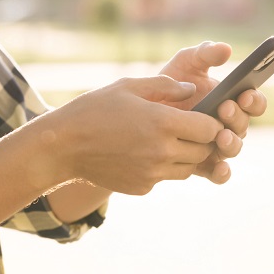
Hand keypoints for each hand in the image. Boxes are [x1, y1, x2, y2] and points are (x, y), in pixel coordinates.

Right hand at [46, 75, 222, 195]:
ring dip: (185, 156)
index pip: (209, 128)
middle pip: (204, 151)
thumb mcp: (128, 87)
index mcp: (163, 122)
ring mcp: (152, 173)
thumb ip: (164, 86)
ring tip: (167, 141)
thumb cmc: (94, 110)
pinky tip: (143, 154)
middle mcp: (162, 151)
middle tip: (188, 129)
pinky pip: (164, 178)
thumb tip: (190, 89)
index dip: (210, 122)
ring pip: (188, 168)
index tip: (203, 117)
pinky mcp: (142, 187)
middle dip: (201, 140)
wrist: (63, 147)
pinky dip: (162, 168)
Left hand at [159, 41, 267, 183]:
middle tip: (225, 109)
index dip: (254, 99)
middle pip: (244, 126)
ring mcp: (216, 144)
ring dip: (231, 143)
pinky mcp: (202, 163)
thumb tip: (226, 49)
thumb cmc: (171, 83)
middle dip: (237, 118)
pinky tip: (218, 168)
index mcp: (231, 99)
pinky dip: (222, 173)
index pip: (253, 102)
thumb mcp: (186, 62)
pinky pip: (218, 173)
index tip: (244, 94)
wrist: (141, 110)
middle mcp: (228, 124)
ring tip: (220, 137)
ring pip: (233, 149)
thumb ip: (205, 53)